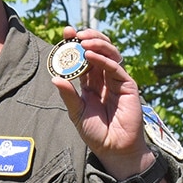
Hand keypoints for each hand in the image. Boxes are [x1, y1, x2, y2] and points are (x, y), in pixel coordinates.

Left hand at [51, 27, 156, 180]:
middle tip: (73, 33)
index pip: (83, 57)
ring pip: (109, 53)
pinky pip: (115, 67)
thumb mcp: (77, 112)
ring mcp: (117, 80)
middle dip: (86, 37)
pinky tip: (91, 55)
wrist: (114, 148)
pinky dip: (103, 59)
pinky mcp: (128, 85)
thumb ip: (69, 95)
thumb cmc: (96, 133)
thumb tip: (54, 78)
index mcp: (91, 82)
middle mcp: (104, 77)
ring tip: (83, 40)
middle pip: (98, 49)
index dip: (75, 44)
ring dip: (97, 43)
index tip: (65, 33)